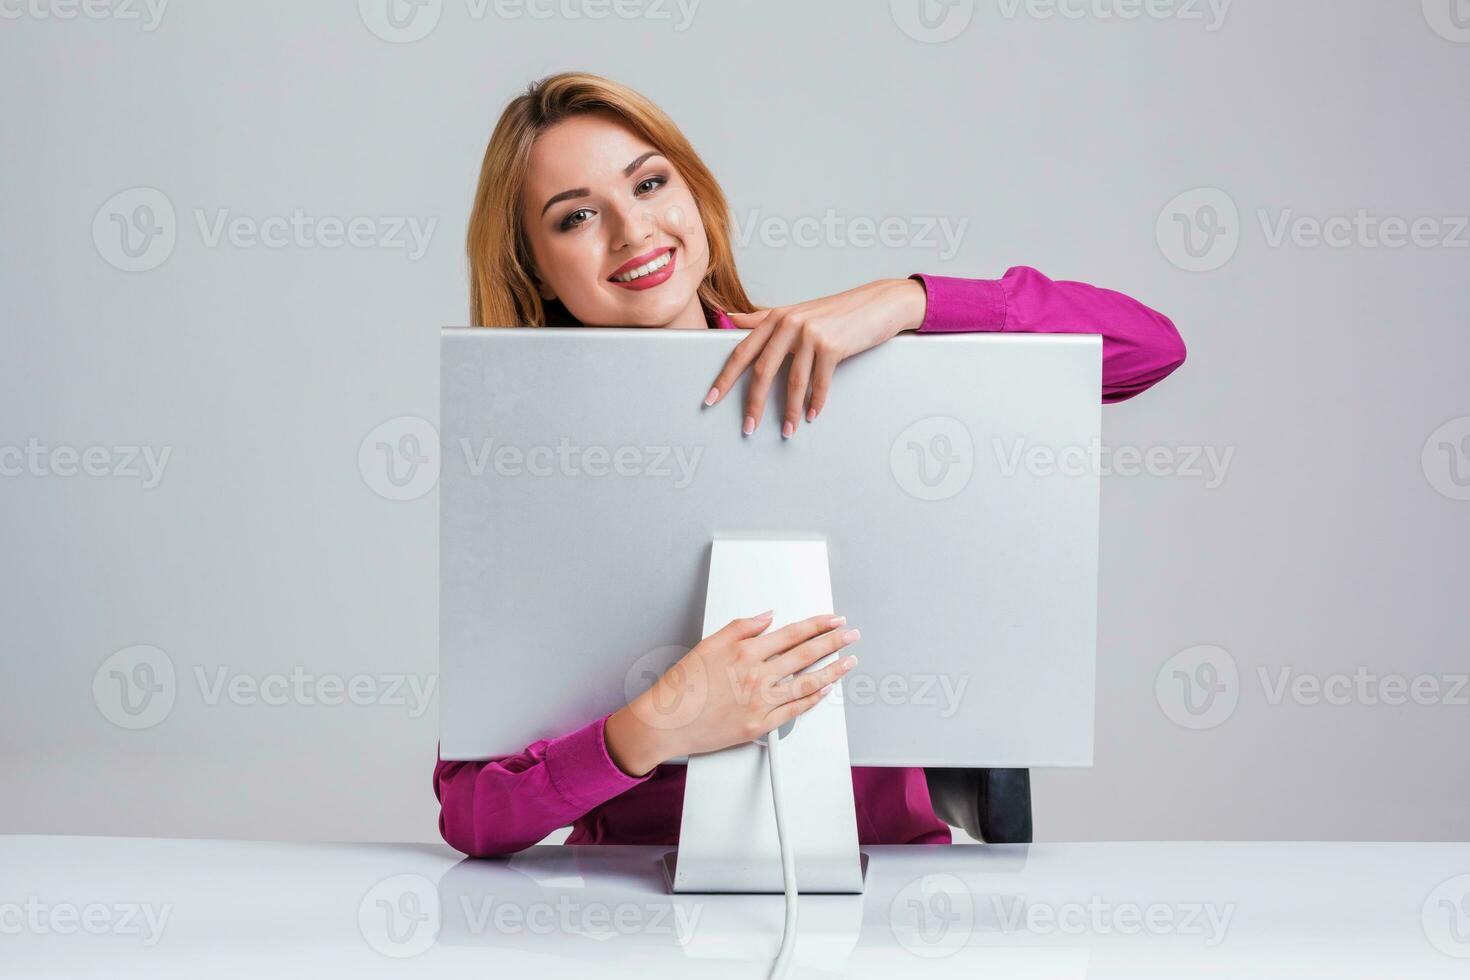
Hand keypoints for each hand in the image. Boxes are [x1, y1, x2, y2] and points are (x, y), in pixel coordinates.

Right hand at [604, 611, 860, 775]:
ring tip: (849, 661)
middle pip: (806, 655)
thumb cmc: (682, 685)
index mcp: (745, 652)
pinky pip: (795, 711)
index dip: (817, 625)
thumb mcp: (709, 644)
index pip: (792, 634)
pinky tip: (824, 690)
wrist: (666, 722)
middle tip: (851, 635)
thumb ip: (741, 627)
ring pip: (807, 683)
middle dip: (834, 642)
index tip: (833, 620)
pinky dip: (813, 699)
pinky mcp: (759, 725)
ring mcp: (760, 703)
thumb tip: (766, 617)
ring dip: (833, 670)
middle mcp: (757, 676)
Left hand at [703, 277, 926, 436]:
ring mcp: (811, 334)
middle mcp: (789, 324)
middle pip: (762, 371)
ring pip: (793, 382)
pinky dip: (816, 402)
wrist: (878, 303)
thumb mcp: (796, 311)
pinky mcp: (832, 346)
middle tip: (748, 427)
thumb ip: (763, 318)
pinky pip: (819, 382)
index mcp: (776, 317)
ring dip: (789, 411)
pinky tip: (812, 415)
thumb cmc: (836, 311)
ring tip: (786, 430)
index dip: (725, 377)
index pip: (742, 351)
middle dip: (753, 403)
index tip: (711, 398)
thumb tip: (731, 318)